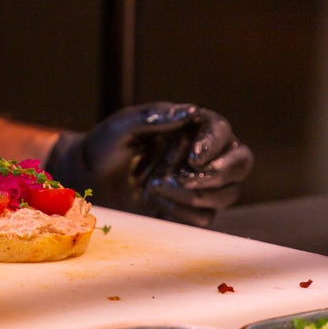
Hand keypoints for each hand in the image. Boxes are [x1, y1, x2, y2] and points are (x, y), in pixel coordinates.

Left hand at [44, 102, 253, 226]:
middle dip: (216, 174)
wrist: (89, 180)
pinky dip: (180, 211)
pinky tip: (155, 201)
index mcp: (192, 127)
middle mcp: (205, 154)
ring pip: (226, 194)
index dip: (214, 145)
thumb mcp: (122, 127)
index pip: (222, 131)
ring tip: (153, 186)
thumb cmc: (105, 146)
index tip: (194, 158)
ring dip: (193, 195)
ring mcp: (202, 183)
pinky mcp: (191, 209)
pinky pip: (204, 217)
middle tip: (182, 178)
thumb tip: (190, 110)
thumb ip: (153, 116)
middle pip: (240, 163)